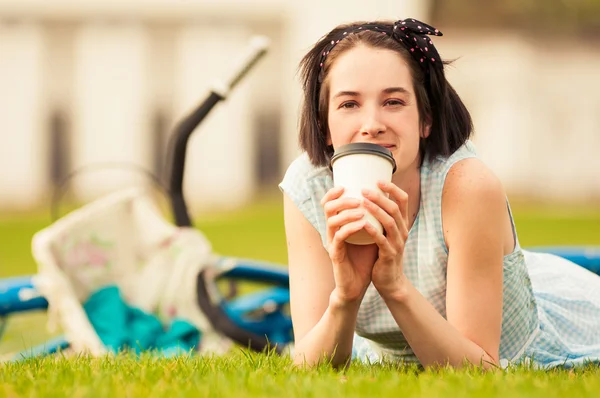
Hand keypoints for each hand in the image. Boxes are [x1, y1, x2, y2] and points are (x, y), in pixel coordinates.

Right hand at [321, 186, 378, 304]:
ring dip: (348, 212)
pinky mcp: (336, 254)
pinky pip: (340, 237)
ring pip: (332, 221)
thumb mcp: (370, 234)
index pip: (329, 203)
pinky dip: (351, 228)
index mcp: (338, 225)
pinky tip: (363, 224)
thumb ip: (374, 219)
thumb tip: (388, 200)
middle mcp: (332, 231)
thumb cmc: (364, 259)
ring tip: (362, 209)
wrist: (358, 285)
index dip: (334, 192)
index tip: (347, 185)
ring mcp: (332, 242)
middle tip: (359, 198)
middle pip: (328, 208)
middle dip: (343, 199)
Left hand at [361, 181, 409, 298]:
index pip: (403, 200)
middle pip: (395, 208)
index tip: (378, 180)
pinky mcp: (389, 254)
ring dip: (376, 210)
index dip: (392, 189)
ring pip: (389, 222)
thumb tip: (369, 197)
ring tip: (362, 201)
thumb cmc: (383, 253)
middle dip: (380, 197)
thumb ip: (381, 218)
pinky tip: (363, 223)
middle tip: (364, 189)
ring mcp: (397, 243)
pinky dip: (373, 230)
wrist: (389, 281)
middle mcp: (403, 231)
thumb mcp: (386, 233)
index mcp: (402, 224)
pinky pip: (382, 240)